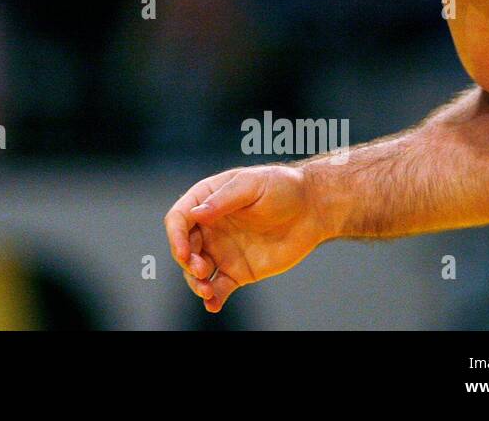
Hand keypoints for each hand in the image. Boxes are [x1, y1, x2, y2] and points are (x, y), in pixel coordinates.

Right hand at [164, 165, 328, 312]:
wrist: (312, 209)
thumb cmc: (282, 187)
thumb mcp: (252, 184)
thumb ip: (224, 199)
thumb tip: (197, 214)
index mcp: (207, 200)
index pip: (179, 218)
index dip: (176, 235)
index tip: (184, 252)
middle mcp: (209, 227)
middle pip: (184, 246)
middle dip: (186, 261)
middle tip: (201, 269)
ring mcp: (222, 250)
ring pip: (196, 271)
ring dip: (195, 282)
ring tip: (207, 290)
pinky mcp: (237, 271)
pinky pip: (219, 287)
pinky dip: (213, 298)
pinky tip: (213, 305)